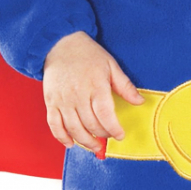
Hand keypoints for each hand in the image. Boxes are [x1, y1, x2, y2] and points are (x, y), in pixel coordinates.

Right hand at [42, 31, 144, 151]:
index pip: (105, 115)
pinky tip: (71, 143)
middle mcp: (78, 96)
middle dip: (102, 136)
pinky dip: (62, 137)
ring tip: (94, 146)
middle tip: (108, 138)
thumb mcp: (111, 66)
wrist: (60, 44)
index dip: (114, 129)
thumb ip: (125, 86)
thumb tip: (140, 102)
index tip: (120, 135)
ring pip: (74, 129)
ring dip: (85, 141)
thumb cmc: (87, 54)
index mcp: (95, 86)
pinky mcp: (51, 102)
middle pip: (91, 124)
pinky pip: (54, 125)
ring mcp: (63, 100)